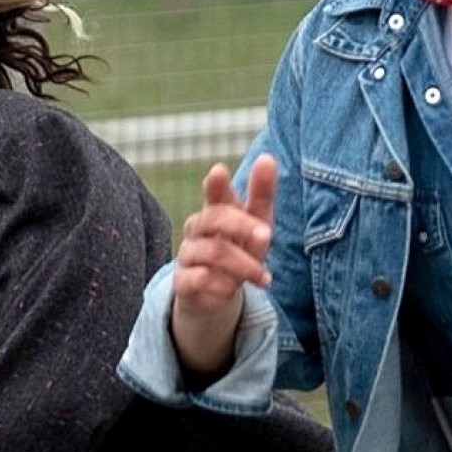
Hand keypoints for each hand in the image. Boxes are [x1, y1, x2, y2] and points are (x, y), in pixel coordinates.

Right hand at [170, 156, 277, 375]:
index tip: (220, 171)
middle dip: (242, 226)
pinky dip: (222, 285)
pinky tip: (234, 290)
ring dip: (243, 265)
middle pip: (214, 218)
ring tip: (264, 277)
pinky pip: (199, 279)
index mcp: (216, 210)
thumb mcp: (257, 223)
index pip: (215, 194)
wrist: (216, 293)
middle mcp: (197, 229)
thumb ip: (261, 194)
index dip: (216, 184)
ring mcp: (188, 254)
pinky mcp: (183, 281)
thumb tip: (267, 158)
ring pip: (212, 252)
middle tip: (268, 235)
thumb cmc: (240, 249)